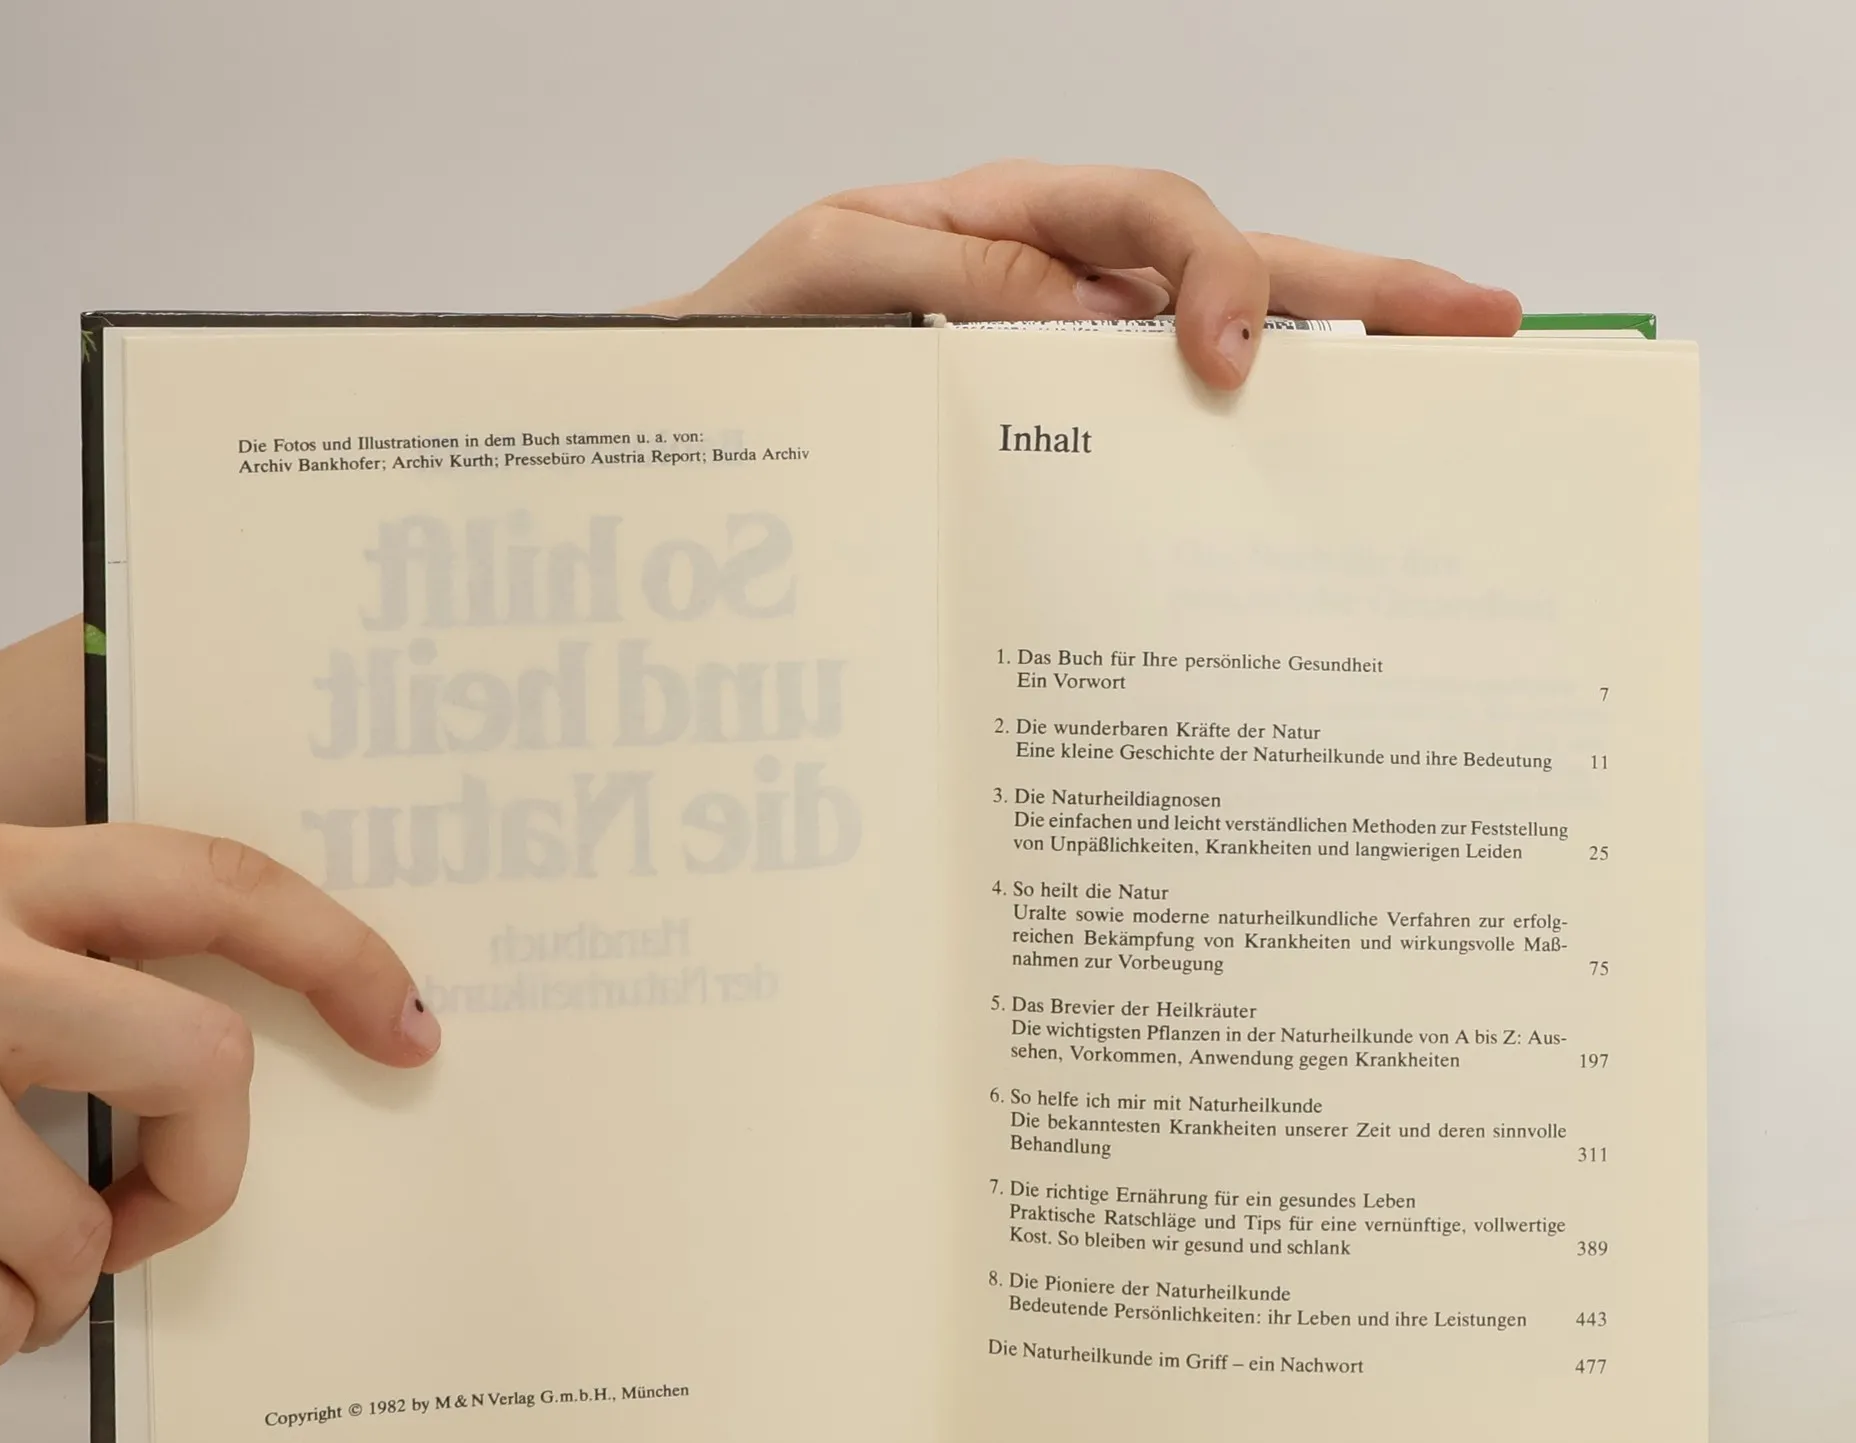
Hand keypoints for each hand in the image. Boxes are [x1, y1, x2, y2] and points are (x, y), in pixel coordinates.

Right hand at [0, 822, 439, 1370]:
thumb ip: (52, 958)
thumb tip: (206, 1077)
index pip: (215, 883)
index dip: (339, 951)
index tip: (410, 1029)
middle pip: (196, 1068)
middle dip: (196, 1177)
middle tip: (143, 1217)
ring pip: (64, 1237)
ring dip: (50, 1291)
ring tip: (4, 1274)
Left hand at [641, 158, 1520, 388]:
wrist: (700, 417)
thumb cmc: (749, 332)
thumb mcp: (826, 275)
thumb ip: (948, 268)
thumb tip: (1094, 313)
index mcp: (1015, 219)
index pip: (1148, 216)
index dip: (1207, 273)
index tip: (1227, 360)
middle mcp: (1067, 282)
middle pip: (1235, 266)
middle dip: (1361, 289)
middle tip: (1479, 320)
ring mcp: (1076, 364)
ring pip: (1228, 348)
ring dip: (1338, 369)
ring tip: (1445, 392)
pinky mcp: (1065, 437)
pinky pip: (1168, 438)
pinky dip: (1246, 457)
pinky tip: (1308, 489)